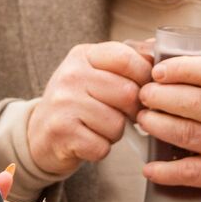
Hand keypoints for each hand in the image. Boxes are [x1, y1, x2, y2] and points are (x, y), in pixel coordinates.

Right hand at [27, 41, 153, 176]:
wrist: (40, 133)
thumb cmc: (79, 102)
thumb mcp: (96, 72)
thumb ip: (128, 60)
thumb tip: (160, 52)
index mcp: (84, 55)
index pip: (127, 58)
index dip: (144, 78)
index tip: (142, 90)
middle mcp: (71, 75)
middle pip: (128, 94)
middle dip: (132, 111)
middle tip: (121, 115)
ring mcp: (63, 103)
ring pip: (117, 124)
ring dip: (115, 133)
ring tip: (99, 127)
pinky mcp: (61, 132)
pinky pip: (102, 146)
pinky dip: (100, 149)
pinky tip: (88, 141)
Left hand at [138, 3, 200, 195]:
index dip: (182, 69)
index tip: (156, 72)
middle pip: (198, 103)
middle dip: (163, 98)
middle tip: (141, 96)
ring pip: (192, 135)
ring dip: (159, 127)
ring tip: (142, 121)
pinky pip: (193, 172)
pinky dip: (167, 170)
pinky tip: (149, 166)